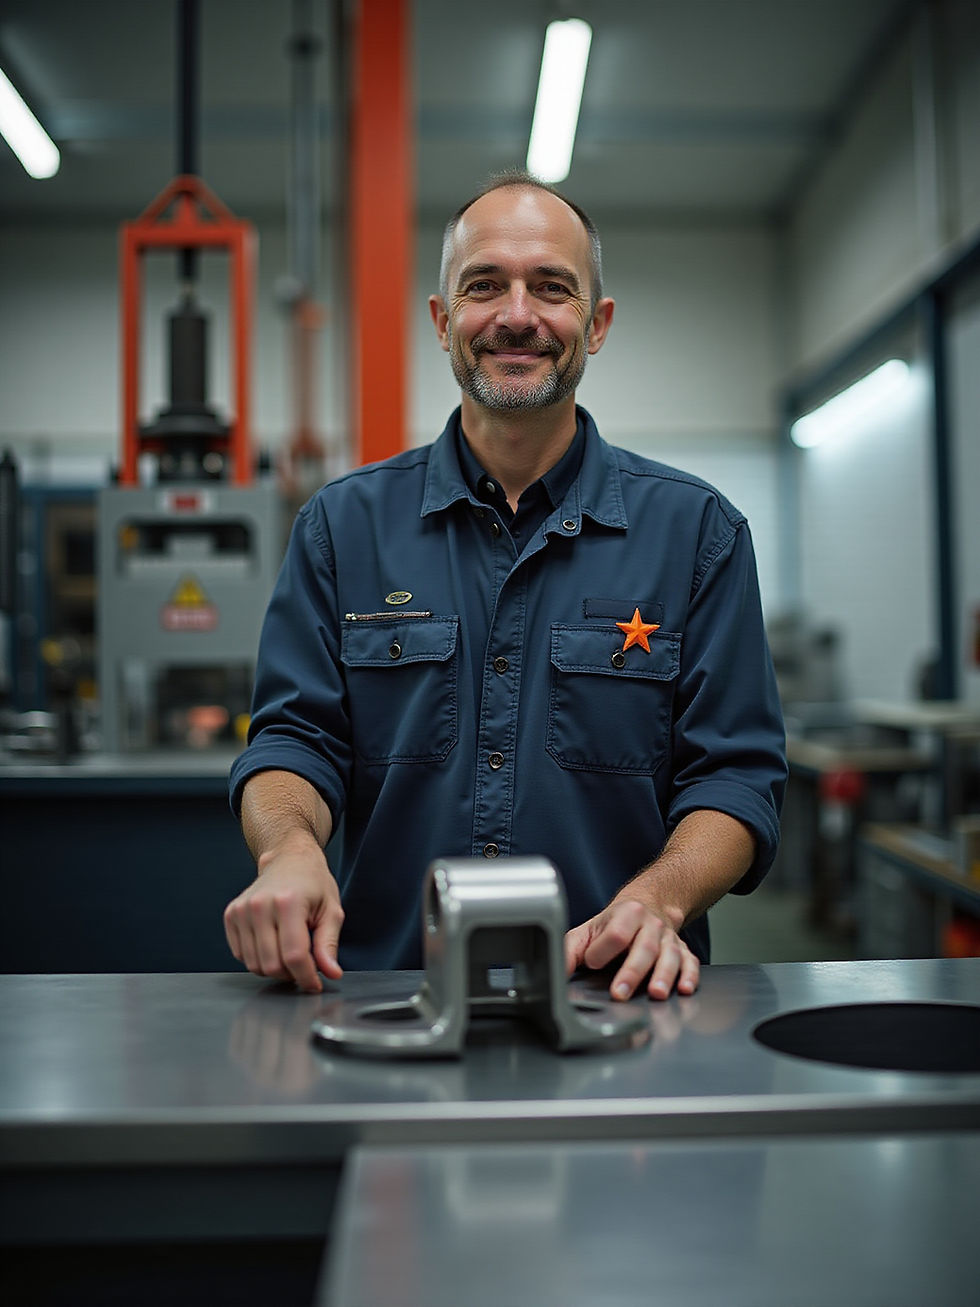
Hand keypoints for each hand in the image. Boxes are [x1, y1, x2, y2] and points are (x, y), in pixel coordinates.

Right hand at [224, 841, 343, 993]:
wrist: (288, 860)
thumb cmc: (313, 884)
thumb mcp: (331, 911)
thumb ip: (328, 945)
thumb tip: (331, 973)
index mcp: (288, 902)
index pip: (294, 955)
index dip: (306, 977)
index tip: (315, 984)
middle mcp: (260, 905)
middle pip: (272, 965)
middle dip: (291, 975)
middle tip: (305, 965)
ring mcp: (242, 910)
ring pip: (254, 965)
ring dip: (274, 969)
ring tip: (290, 953)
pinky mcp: (231, 915)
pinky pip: (241, 955)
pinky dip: (258, 959)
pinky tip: (273, 945)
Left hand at [564, 897, 699, 1000]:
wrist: (645, 908)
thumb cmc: (613, 925)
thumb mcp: (588, 931)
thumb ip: (570, 950)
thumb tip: (554, 971)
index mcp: (626, 915)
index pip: (616, 933)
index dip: (603, 950)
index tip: (592, 963)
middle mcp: (651, 925)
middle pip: (644, 947)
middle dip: (632, 972)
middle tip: (620, 993)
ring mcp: (669, 938)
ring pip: (670, 956)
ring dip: (664, 976)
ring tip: (656, 994)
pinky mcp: (683, 951)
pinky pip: (690, 962)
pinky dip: (690, 976)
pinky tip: (685, 988)